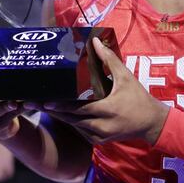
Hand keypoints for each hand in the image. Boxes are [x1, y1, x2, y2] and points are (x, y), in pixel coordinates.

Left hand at [25, 38, 169, 144]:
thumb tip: (94, 42)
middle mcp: (101, 126)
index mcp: (108, 110)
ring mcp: (99, 136)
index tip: (45, 101)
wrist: (150, 123)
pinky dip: (70, 122)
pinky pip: (80, 131)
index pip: (79, 109)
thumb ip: (109, 59)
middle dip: (52, 111)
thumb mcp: (126, 77)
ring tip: (40, 107)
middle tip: (33, 103)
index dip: (61, 106)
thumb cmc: (138, 98)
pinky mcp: (98, 141)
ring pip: (73, 125)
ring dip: (58, 116)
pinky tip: (58, 113)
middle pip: (71, 119)